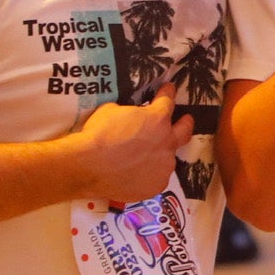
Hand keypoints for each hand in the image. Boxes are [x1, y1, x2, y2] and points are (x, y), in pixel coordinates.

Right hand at [73, 85, 192, 204]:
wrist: (89, 167)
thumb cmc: (98, 135)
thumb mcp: (111, 111)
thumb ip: (128, 113)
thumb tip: (130, 117)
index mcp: (157, 119)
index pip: (167, 101)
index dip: (167, 93)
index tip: (169, 89)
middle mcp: (167, 141)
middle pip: (185, 129)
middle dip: (186, 122)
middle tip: (186, 119)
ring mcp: (164, 165)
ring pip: (168, 157)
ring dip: (161, 153)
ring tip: (147, 156)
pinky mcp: (157, 185)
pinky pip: (156, 176)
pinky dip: (149, 173)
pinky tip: (136, 174)